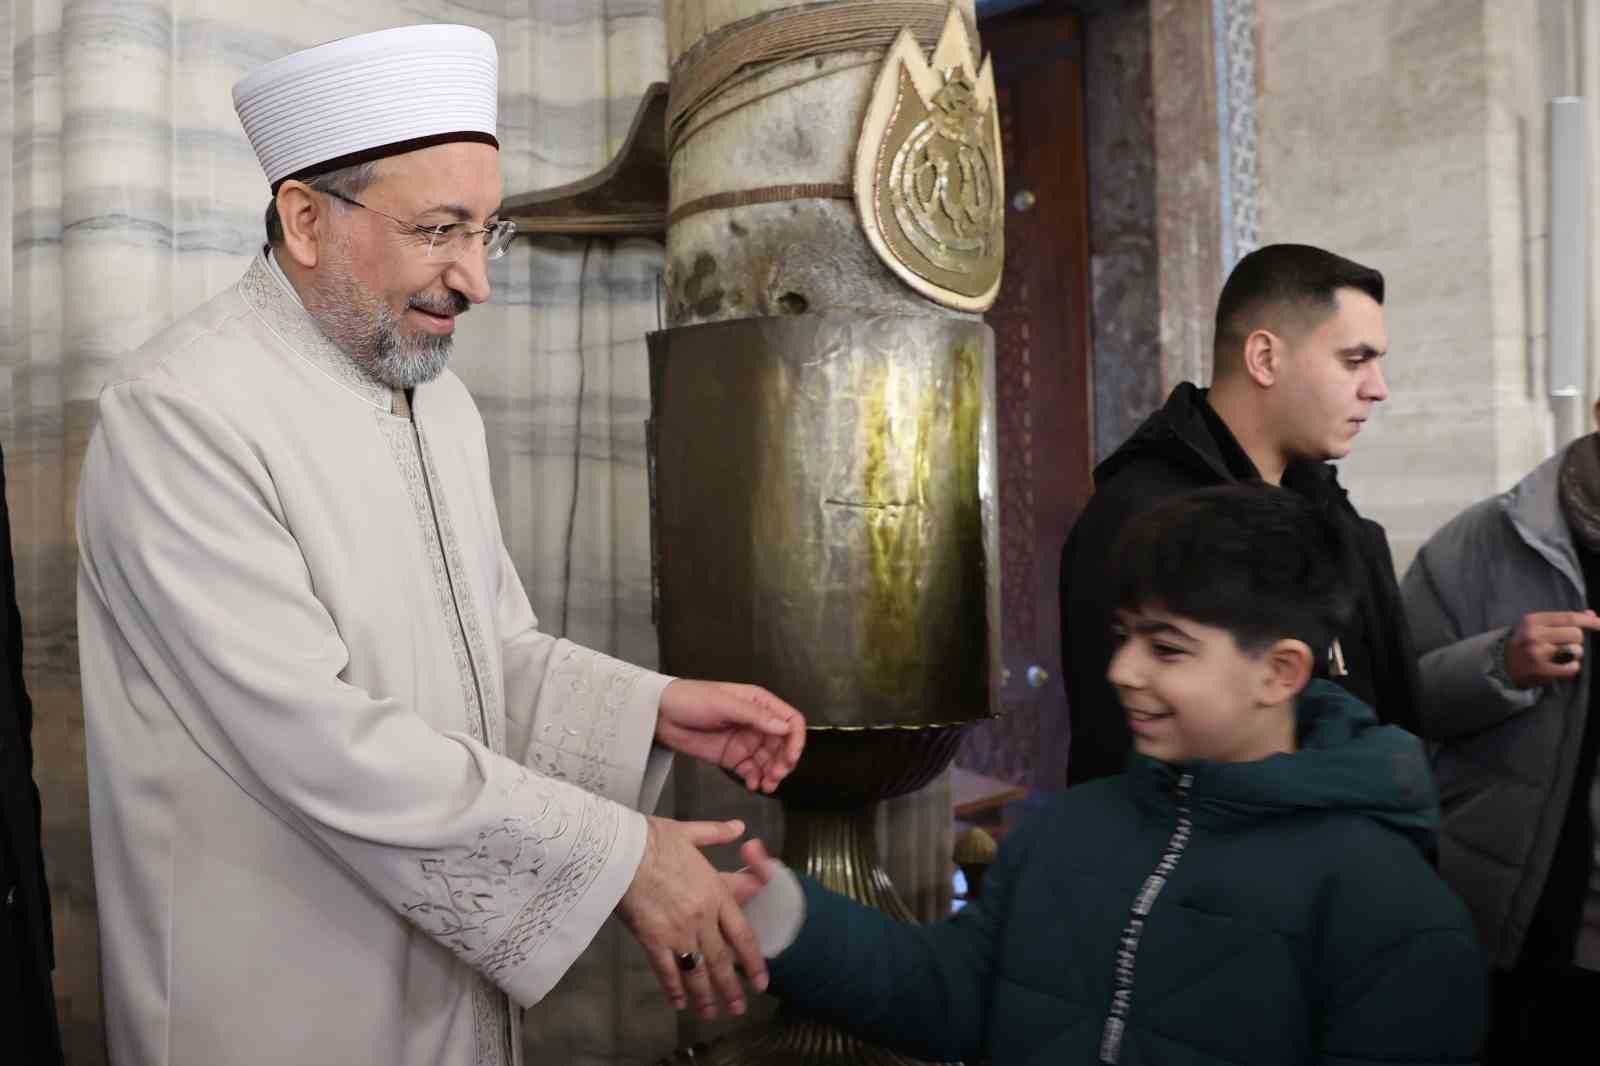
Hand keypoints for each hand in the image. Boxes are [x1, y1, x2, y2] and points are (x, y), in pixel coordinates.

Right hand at [616, 816, 767, 1019]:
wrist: (621, 850)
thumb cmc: (654, 839)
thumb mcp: (689, 832)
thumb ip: (716, 833)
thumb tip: (739, 827)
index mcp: (715, 894)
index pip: (741, 935)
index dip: (752, 962)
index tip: (760, 982)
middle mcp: (702, 918)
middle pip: (721, 961)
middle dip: (731, 989)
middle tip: (738, 1010)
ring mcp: (677, 932)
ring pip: (696, 971)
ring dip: (705, 996)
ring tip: (711, 1013)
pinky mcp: (652, 940)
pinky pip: (666, 970)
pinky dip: (673, 988)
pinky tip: (678, 1003)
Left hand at [656, 680, 805, 791]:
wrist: (660, 715)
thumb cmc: (691, 699)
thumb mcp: (724, 704)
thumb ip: (755, 716)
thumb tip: (784, 728)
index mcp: (759, 703)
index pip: (790, 720)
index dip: (795, 739)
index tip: (790, 758)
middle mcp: (756, 722)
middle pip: (782, 745)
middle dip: (783, 762)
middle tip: (776, 775)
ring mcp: (745, 741)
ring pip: (769, 761)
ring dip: (772, 774)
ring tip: (766, 785)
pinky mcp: (732, 757)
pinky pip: (751, 771)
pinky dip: (755, 779)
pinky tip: (752, 785)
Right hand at [1504, 610, 1599, 687]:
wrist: (1501, 664)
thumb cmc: (1525, 642)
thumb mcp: (1538, 625)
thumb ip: (1564, 619)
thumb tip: (1591, 615)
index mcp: (1532, 620)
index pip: (1569, 618)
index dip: (1589, 621)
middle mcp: (1534, 635)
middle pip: (1576, 634)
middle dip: (1576, 640)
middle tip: (1563, 644)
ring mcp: (1537, 653)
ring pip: (1576, 651)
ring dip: (1573, 654)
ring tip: (1559, 656)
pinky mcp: (1540, 670)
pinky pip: (1572, 668)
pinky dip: (1572, 667)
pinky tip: (1562, 665)